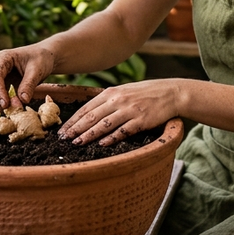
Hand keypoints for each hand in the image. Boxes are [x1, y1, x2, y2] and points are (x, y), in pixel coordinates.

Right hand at [0, 44, 56, 111]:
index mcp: (4, 58)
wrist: (44, 57)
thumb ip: (29, 84)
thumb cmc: (40, 59)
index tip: (5, 104)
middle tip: (0, 111)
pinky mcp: (1, 83)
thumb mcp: (37, 70)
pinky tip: (5, 110)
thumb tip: (23, 101)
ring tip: (3, 113)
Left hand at [59, 80, 180, 146]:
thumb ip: (108, 100)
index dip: (73, 120)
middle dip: (75, 129)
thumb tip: (90, 111)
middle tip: (63, 139)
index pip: (86, 107)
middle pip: (91, 116)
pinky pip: (123, 131)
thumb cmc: (146, 93)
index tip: (62, 130)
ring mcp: (129, 110)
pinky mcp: (141, 120)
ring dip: (89, 135)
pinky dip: (111, 138)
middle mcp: (118, 100)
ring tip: (77, 143)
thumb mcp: (124, 91)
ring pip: (104, 124)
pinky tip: (101, 144)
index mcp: (112, 93)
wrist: (171, 93)